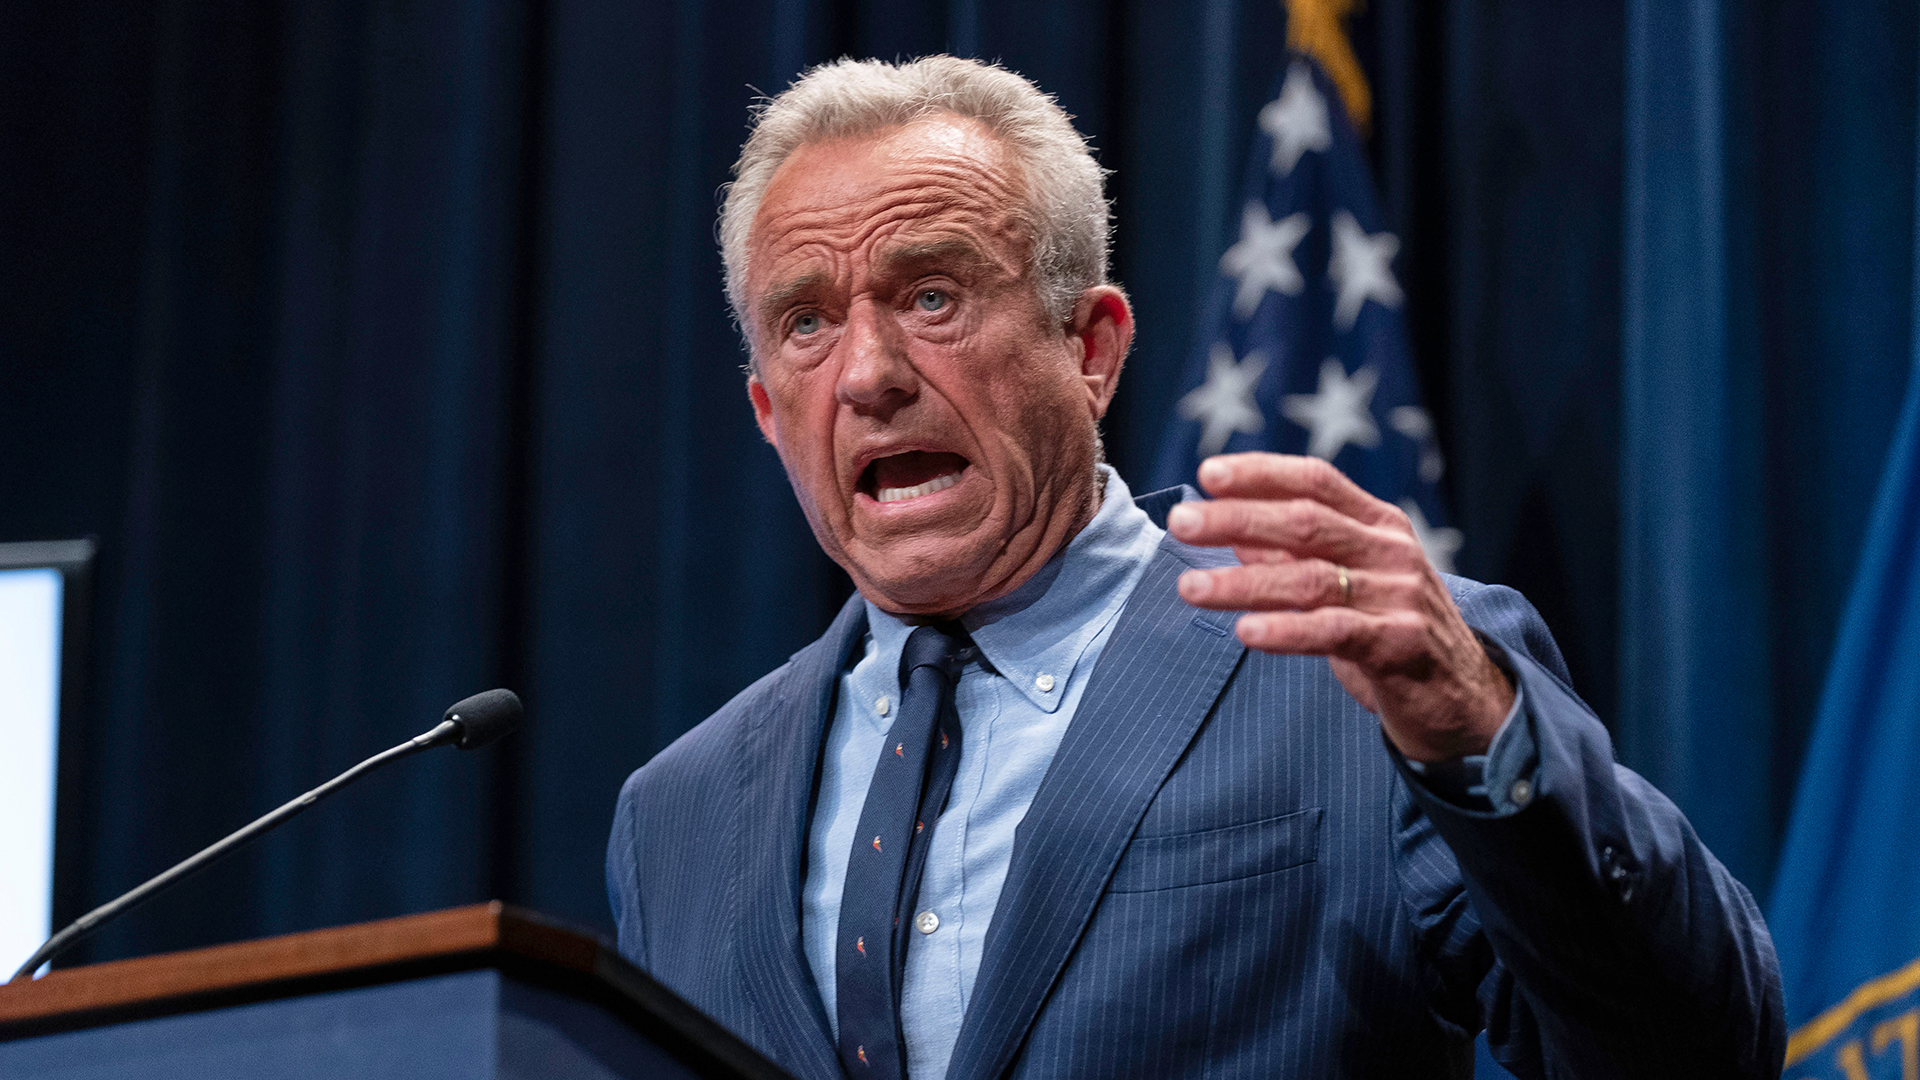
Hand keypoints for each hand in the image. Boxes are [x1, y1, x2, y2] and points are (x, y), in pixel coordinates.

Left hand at [1165, 453, 1512, 762]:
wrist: (1465, 699)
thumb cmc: (1392, 634)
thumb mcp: (1346, 584)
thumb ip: (1293, 555)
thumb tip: (1228, 530)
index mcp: (1378, 525)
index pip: (1317, 481)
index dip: (1262, 473)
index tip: (1208, 474)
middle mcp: (1391, 551)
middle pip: (1306, 522)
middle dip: (1236, 519)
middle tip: (1181, 523)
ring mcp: (1399, 596)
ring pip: (1310, 579)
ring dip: (1243, 582)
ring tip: (1189, 589)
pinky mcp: (1401, 644)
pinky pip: (1334, 631)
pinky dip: (1286, 630)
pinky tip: (1246, 631)